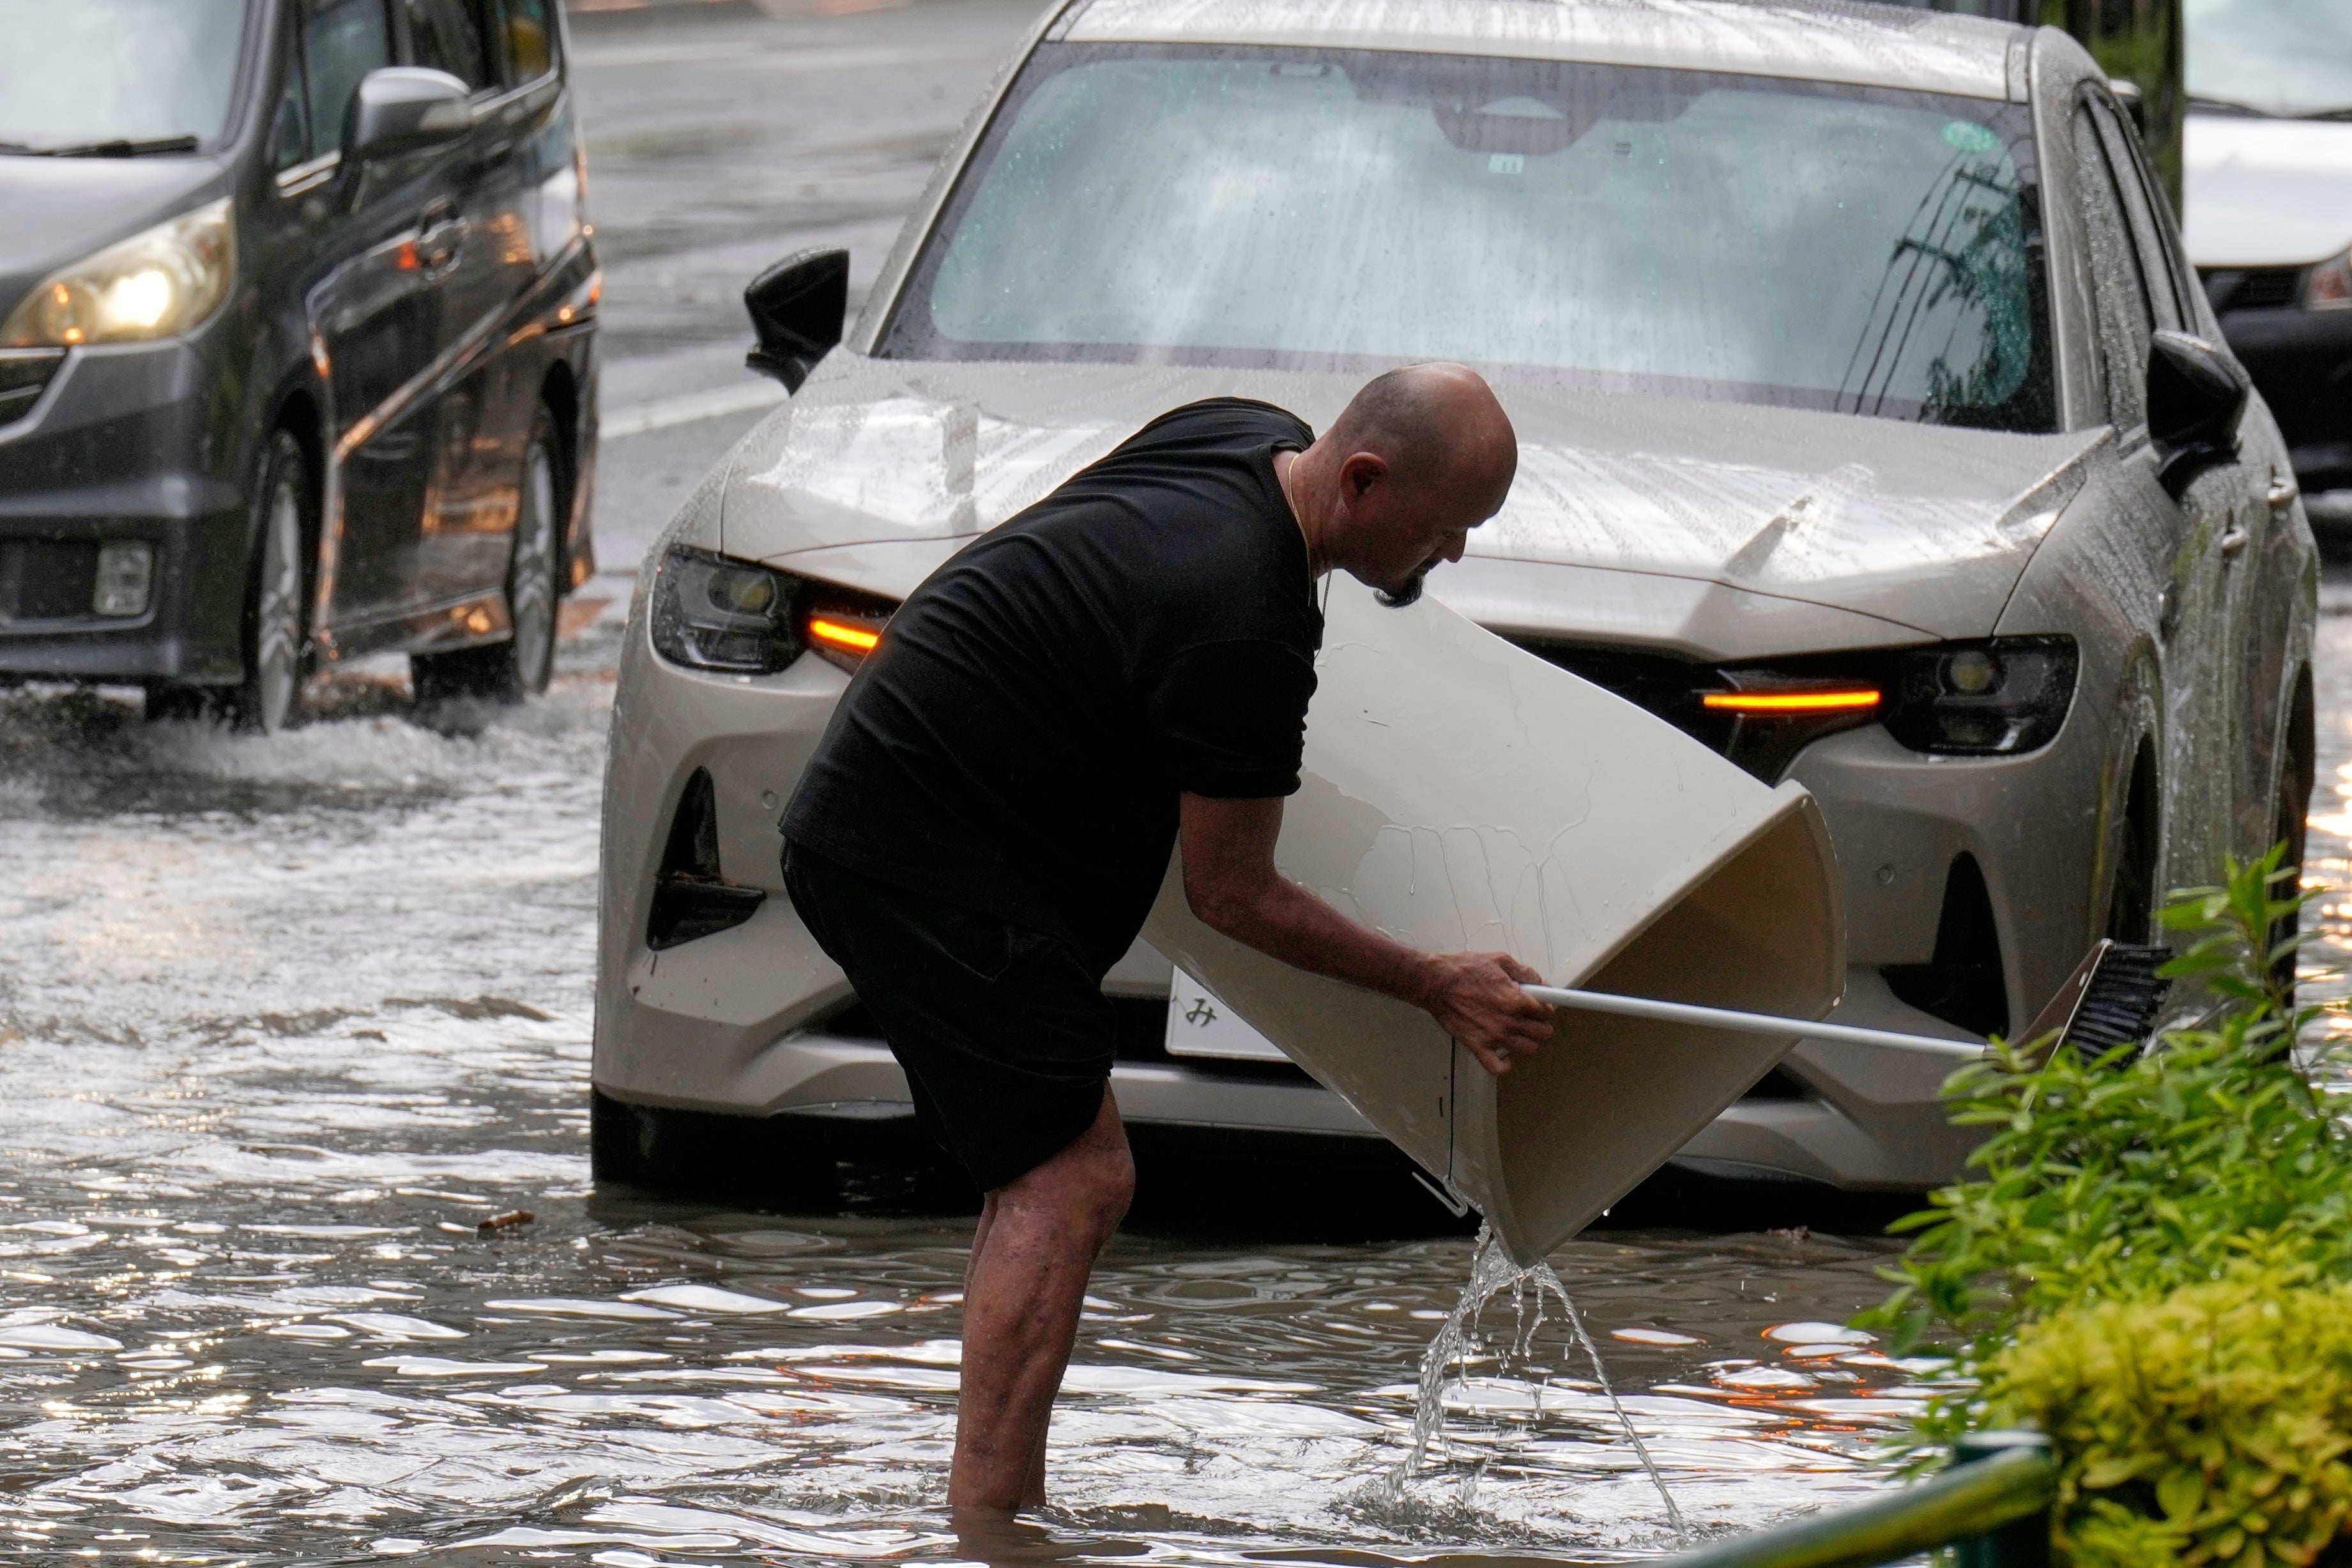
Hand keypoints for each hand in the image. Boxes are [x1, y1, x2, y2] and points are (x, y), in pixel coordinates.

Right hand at [1417, 952, 1552, 1075]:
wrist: (1436, 982)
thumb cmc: (1463, 970)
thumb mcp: (1499, 960)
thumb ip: (1525, 972)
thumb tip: (1541, 983)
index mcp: (1516, 1000)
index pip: (1547, 1012)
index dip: (1545, 1008)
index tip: (1540, 1006)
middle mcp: (1509, 1021)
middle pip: (1543, 1033)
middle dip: (1541, 1025)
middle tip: (1532, 1019)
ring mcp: (1494, 1037)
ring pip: (1528, 1049)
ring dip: (1528, 1042)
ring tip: (1519, 1033)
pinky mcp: (1478, 1046)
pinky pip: (1498, 1067)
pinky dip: (1505, 1064)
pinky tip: (1505, 1054)